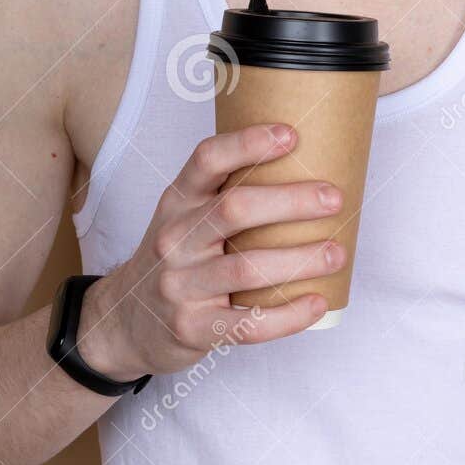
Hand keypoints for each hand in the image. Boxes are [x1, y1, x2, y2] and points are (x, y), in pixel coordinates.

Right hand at [76, 122, 343, 378]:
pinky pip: (247, 324)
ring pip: (247, 268)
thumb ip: (226, 194)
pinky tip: (316, 303)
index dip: (248, 144)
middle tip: (334, 199)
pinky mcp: (192, 329)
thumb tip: (306, 166)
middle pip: (235, 209)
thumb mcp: (185, 217)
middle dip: (291, 201)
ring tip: (337, 253)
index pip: (207, 160)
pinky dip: (289, 315)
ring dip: (300, 259)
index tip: (291, 135)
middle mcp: (174, 239)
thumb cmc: (176, 258)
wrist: (127, 321)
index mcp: (177, 202)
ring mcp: (180, 286)